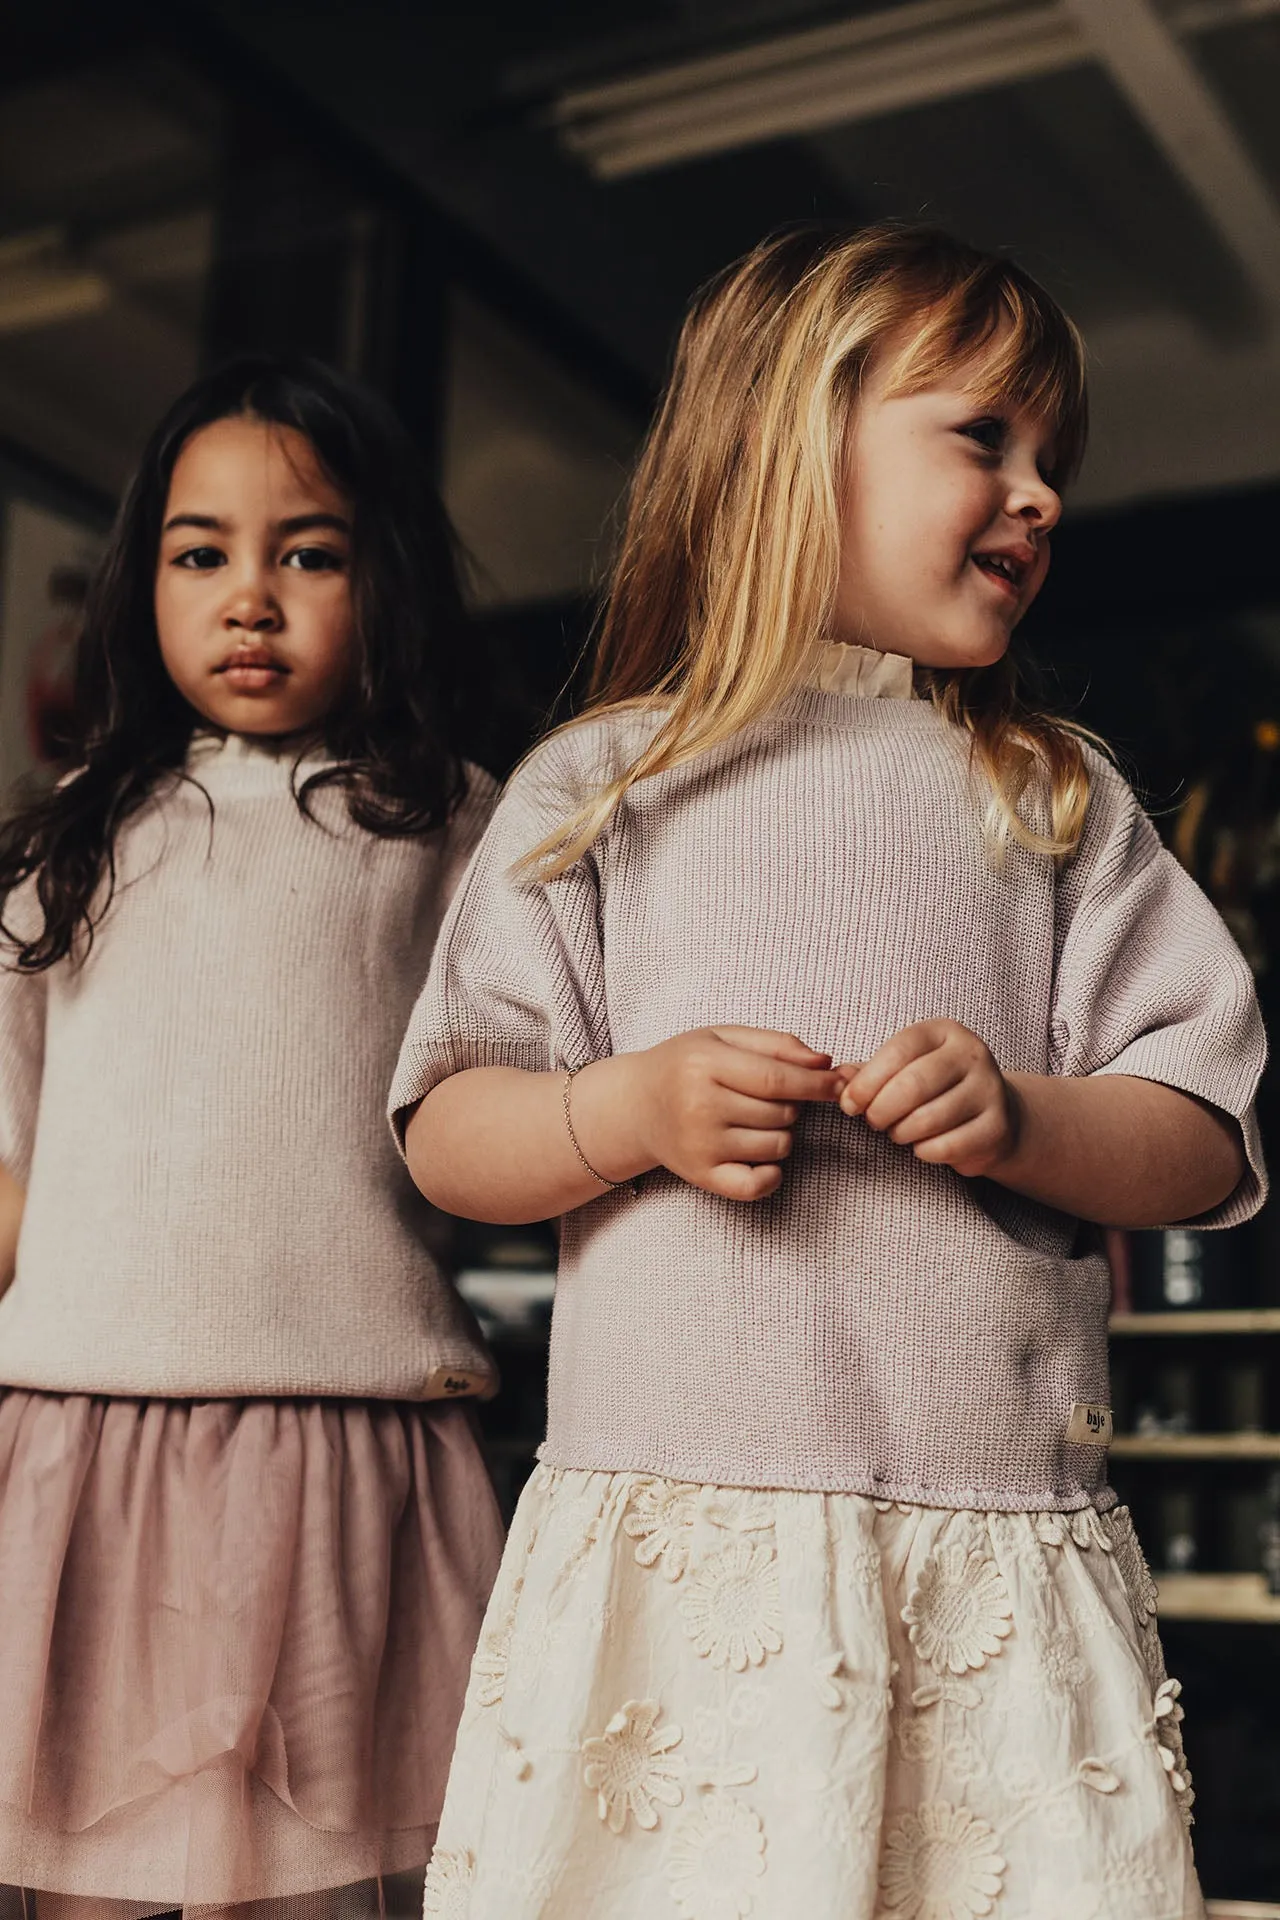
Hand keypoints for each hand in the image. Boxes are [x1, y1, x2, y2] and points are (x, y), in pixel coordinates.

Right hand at [633, 1026, 840, 1201]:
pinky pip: (756, 1184)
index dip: (816, 1084)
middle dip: (794, 1104)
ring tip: (757, 1119)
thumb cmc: (685, 1065)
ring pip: (778, 1145)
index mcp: (704, 1065)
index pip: (776, 1079)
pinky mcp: (701, 1175)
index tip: (839, 1083)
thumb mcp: (723, 1038)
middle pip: (781, 1112)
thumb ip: (775, 1044)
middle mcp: (699, 1106)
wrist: (635, 1105)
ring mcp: (700, 1145)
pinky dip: (772, 1174)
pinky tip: (765, 1157)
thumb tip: (825, 1062)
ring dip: (783, 1132)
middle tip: (772, 1096)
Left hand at [836, 1019, 1017, 1177]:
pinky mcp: (997, 1126)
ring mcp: (990, 1089)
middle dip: (881, 1110)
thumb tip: (836, 1078)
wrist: (993, 1114)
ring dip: (902, 1132)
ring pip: (929, 1118)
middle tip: (873, 1122)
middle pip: (913, 1085)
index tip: (849, 1104)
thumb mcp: (902, 1070)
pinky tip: (922, 1146)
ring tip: (898, 1132)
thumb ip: (867, 1073)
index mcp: (943, 1032)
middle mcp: (972, 1054)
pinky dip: (925, 1151)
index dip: (866, 1082)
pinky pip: (948, 1146)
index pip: (898, 1051)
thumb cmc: (934, 1089)